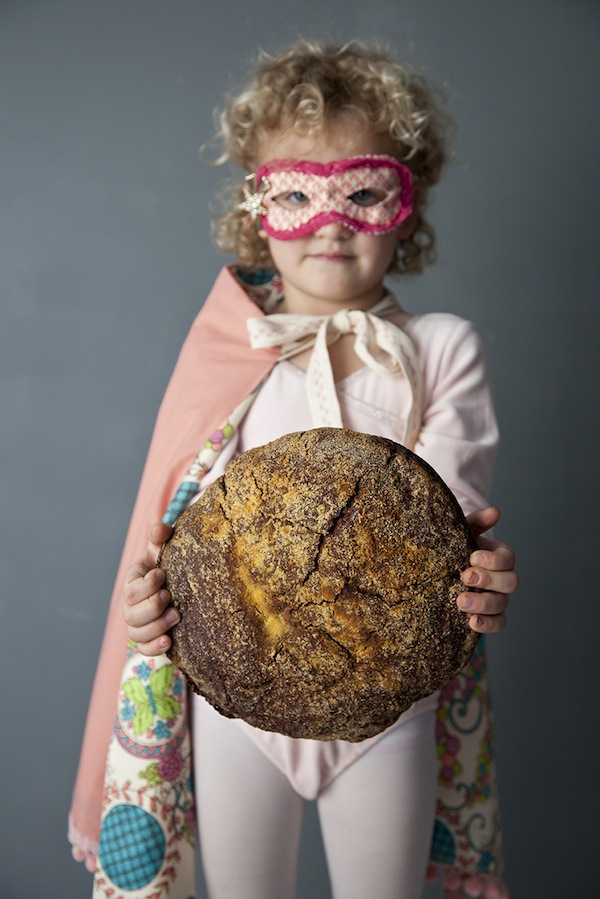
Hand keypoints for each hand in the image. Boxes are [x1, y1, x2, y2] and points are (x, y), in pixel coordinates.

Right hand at [122, 521, 179, 655]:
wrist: (177, 584)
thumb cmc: (168, 565)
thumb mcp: (163, 550)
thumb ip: (160, 537)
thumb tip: (161, 530)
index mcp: (133, 584)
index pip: (131, 590)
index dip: (146, 585)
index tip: (162, 574)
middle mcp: (131, 607)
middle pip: (131, 615)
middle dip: (152, 607)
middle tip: (170, 596)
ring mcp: (138, 625)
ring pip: (137, 633)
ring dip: (156, 626)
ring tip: (176, 616)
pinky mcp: (149, 640)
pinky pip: (144, 650)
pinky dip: (154, 648)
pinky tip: (168, 642)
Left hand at [459, 507, 518, 633]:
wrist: (442, 567)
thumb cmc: (456, 546)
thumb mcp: (463, 531)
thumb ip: (477, 522)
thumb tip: (495, 511)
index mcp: (500, 557)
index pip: (507, 558)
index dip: (493, 560)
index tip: (472, 557)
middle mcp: (503, 578)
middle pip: (510, 582)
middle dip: (488, 580)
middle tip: (465, 577)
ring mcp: (498, 598)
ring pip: (502, 604)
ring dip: (483, 604)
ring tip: (460, 602)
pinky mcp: (489, 616)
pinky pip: (498, 623)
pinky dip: (488, 625)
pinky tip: (472, 622)